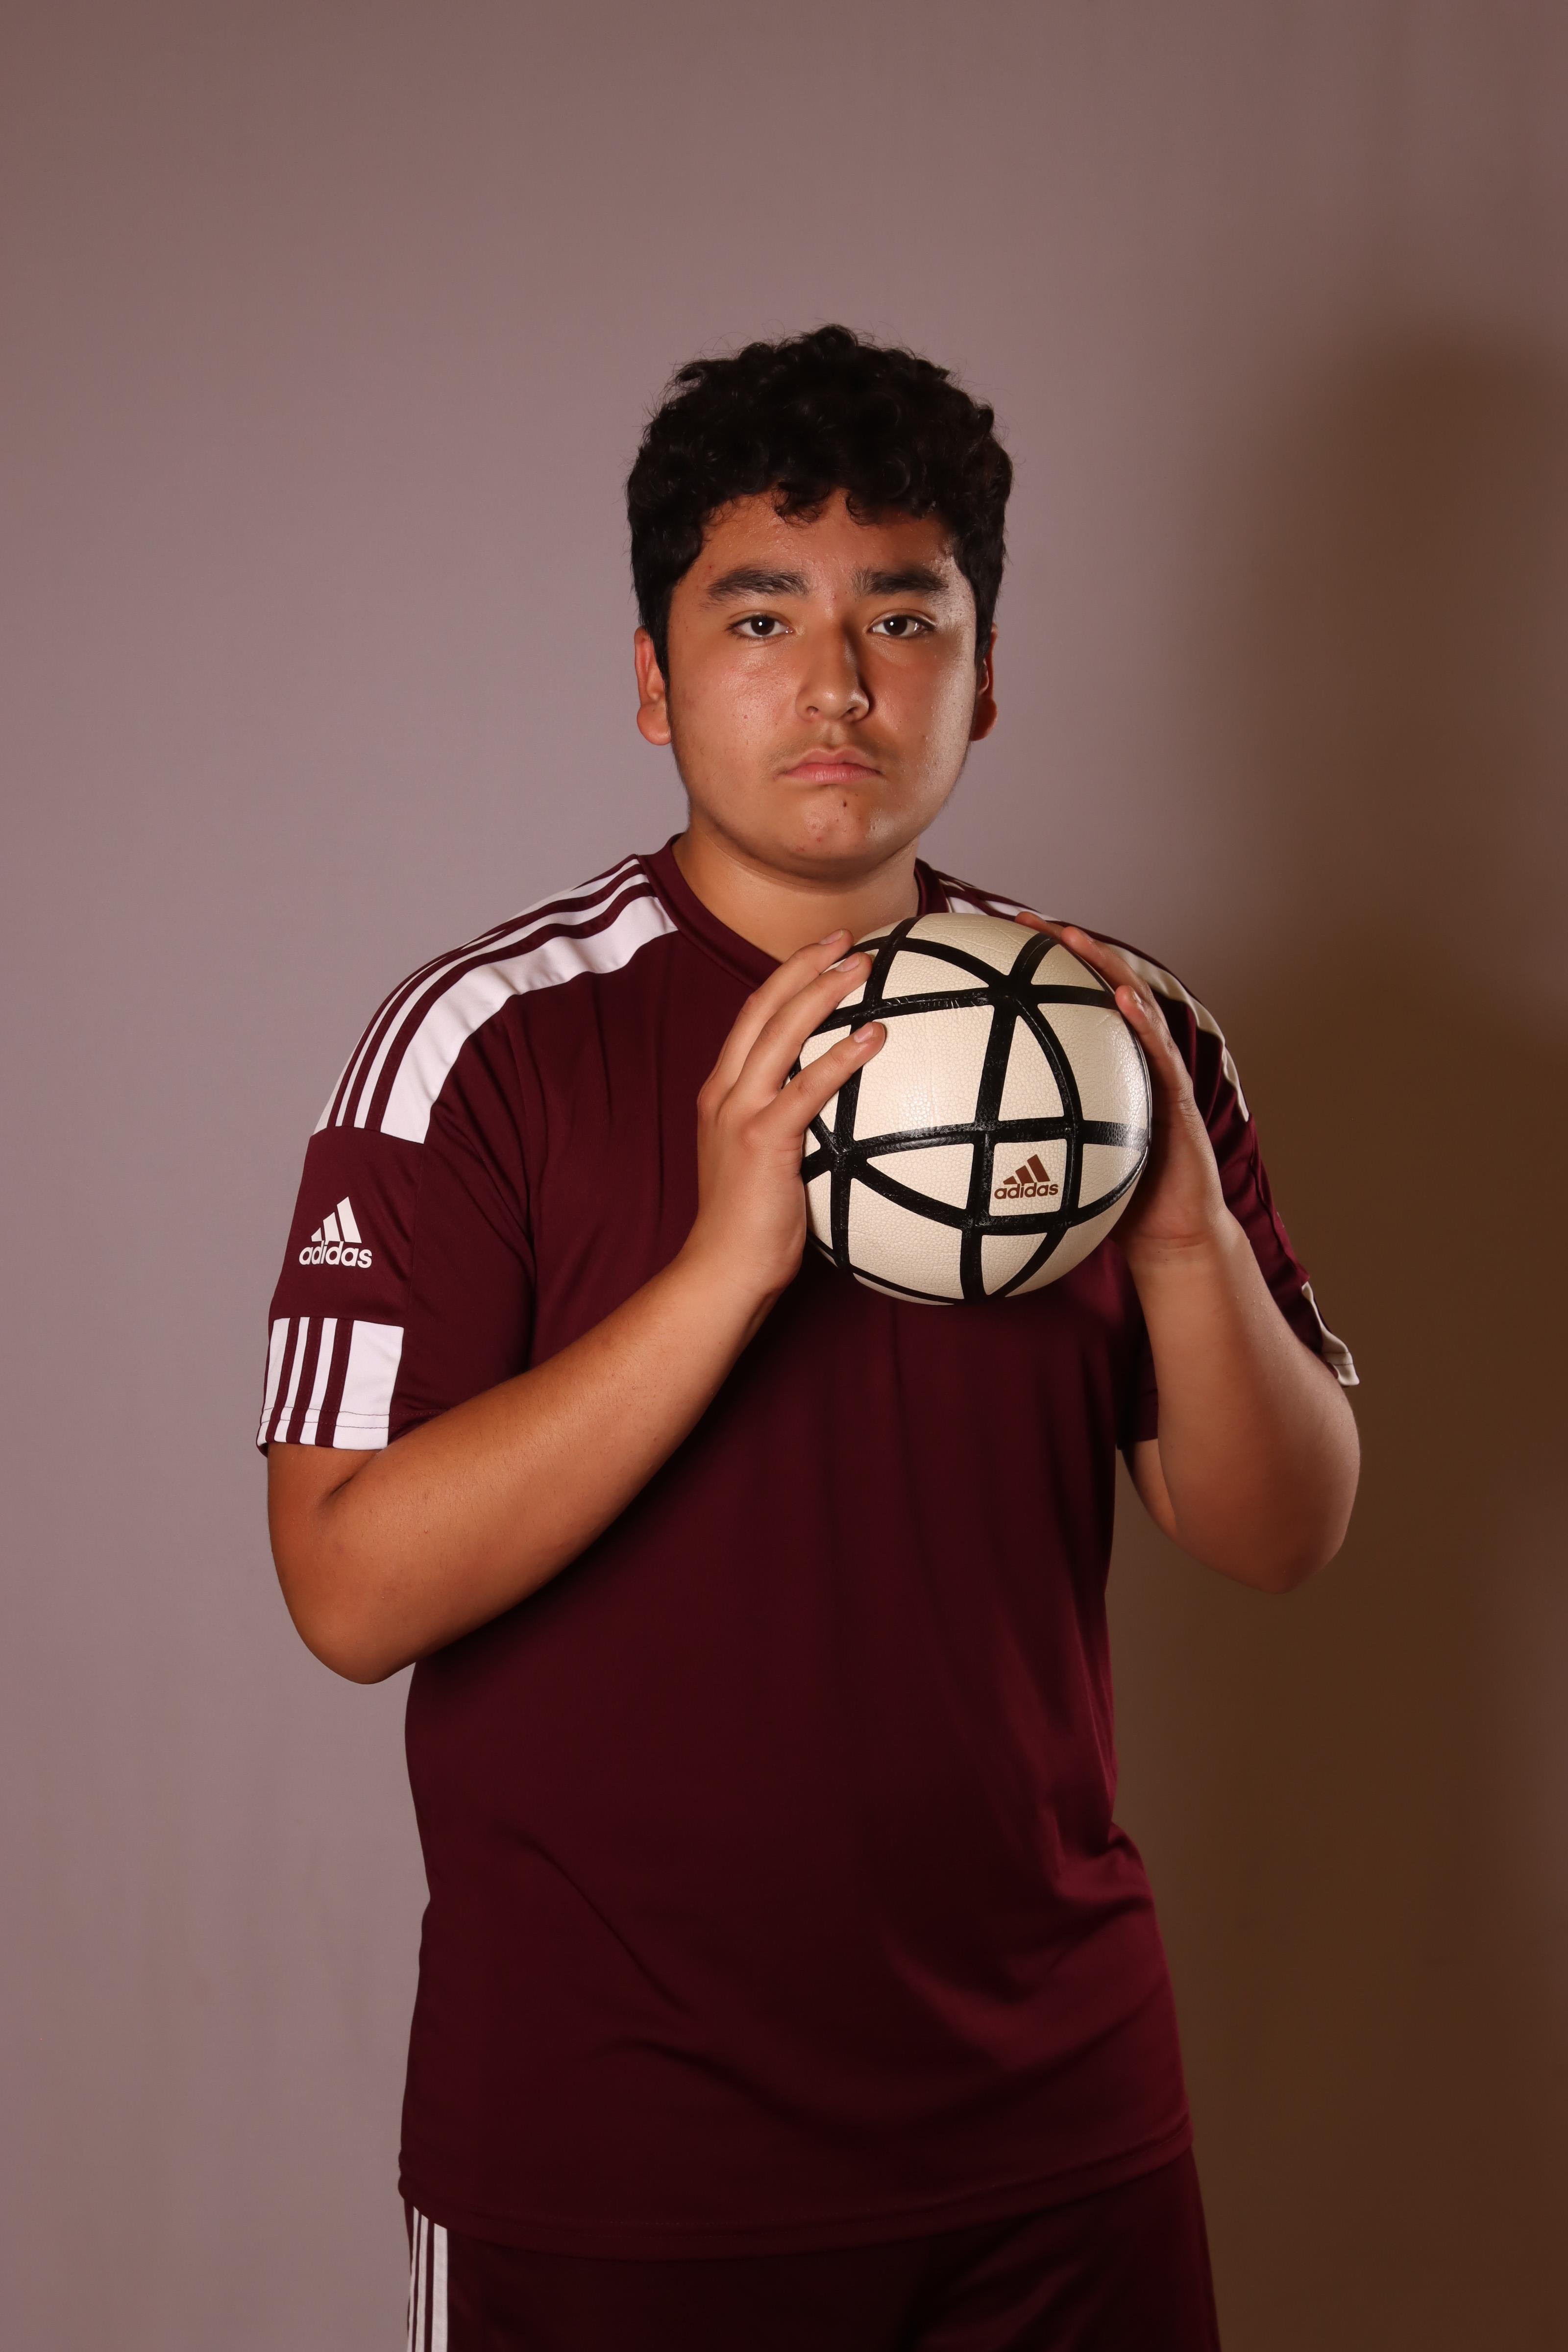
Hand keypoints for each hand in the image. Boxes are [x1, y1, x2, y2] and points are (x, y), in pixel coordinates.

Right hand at [679, 933, 884, 1308]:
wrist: (722, 1270)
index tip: (826, 950)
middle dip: (805, 964)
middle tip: (849, 937)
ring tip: (863, 966)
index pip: (753, 1016)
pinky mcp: (762, 1141)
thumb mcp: (764, 1161)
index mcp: (723, 1092)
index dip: (787, 976)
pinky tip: (874, 1036)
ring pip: (780, 1033)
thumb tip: (843, 1110)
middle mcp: (725, 1092)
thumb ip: (790, 1124)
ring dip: (823, 992)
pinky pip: (808, 1088)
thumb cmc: (752, 1225)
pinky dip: (842, 1057)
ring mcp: (740, 1113)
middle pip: (763, 1007)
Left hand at [1015, 916, 1228, 1264]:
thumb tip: (946, 1140)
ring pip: (1134, 1005)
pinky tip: (1122, 999)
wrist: (1168, 1236)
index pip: (1068, 1009)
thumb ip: (1018, 1141)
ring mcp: (1157, 1074)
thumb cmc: (1110, 1204)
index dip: (1037, 975)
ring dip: (1105, 966)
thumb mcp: (1054, 1167)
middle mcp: (1130, 1061)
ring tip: (1073, 937)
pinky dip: (1143, 1021)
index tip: (995, 945)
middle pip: (1098, 990)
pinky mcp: (1179, 1097)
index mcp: (1101, 1071)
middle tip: (1026, 919)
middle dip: (1066, 950)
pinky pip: (1160, 1052)